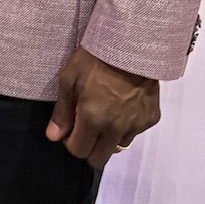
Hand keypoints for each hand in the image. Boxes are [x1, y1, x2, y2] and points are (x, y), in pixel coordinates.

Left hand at [46, 47, 159, 166]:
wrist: (132, 45)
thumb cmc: (95, 58)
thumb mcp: (69, 79)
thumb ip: (62, 112)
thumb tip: (53, 137)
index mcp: (93, 119)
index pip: (79, 152)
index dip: (71, 143)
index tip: (70, 129)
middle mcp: (116, 128)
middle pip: (99, 159)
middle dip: (89, 148)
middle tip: (86, 127)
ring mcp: (136, 125)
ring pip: (118, 146)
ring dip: (108, 137)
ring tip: (106, 113)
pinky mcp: (151, 119)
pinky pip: (135, 132)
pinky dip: (127, 125)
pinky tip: (123, 105)